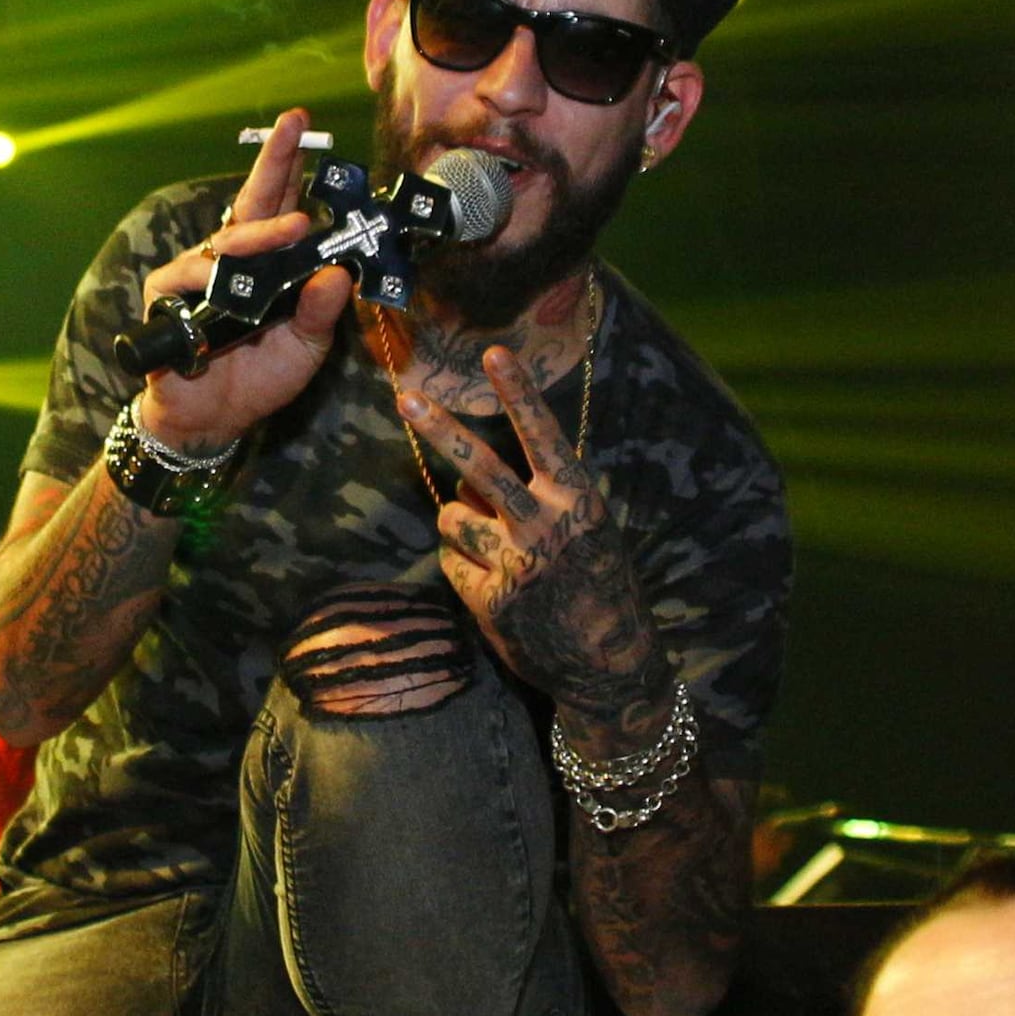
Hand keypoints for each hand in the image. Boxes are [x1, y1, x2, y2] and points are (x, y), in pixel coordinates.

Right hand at [129, 105, 354, 451]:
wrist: (213, 419)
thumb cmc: (260, 376)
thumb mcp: (306, 346)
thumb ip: (321, 312)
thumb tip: (340, 274)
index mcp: (268, 263)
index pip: (281, 205)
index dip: (292, 167)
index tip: (304, 125)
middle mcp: (233, 259)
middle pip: (253, 202)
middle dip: (274, 162)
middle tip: (293, 126)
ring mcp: (197, 273)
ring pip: (228, 241)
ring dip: (261, 233)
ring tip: (295, 227)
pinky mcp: (167, 296)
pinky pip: (187, 279)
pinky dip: (207, 280)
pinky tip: (222, 282)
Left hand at [396, 337, 658, 709]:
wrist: (609, 662)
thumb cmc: (596, 581)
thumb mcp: (586, 528)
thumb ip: (535, 497)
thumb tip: (466, 482)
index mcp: (578, 499)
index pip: (543, 436)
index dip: (519, 394)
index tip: (495, 354)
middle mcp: (546, 525)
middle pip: (481, 468)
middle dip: (441, 429)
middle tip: (405, 397)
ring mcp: (516, 564)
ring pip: (452, 517)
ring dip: (459, 523)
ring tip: (492, 543)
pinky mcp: (489, 601)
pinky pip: (451, 562)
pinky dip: (462, 565)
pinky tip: (492, 581)